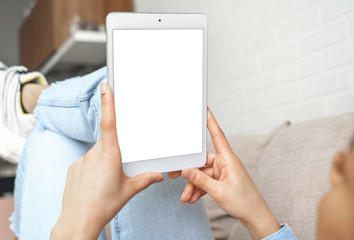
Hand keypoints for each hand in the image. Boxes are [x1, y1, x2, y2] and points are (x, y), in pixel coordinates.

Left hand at [51, 83, 163, 238]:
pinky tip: (95, 183)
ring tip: (105, 181)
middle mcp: (94, 154)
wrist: (78, 221)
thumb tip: (158, 175)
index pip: (110, 123)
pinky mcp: (73, 168)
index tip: (106, 87)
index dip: (108, 103)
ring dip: (104, 161)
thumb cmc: (103, 206)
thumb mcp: (129, 191)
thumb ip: (145, 179)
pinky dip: (93, 168)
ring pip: (97, 152)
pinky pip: (87, 161)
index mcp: (110, 156)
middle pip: (108, 141)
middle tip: (117, 170)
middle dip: (115, 150)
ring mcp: (81, 160)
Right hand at [169, 109, 279, 239]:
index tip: (205, 109)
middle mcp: (225, 163)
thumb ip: (201, 180)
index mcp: (228, 159)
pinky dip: (198, 190)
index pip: (217, 135)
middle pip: (202, 161)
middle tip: (173, 175)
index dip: (210, 121)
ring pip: (202, 174)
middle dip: (189, 172)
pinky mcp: (222, 180)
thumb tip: (186, 170)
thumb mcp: (219, 192)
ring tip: (186, 197)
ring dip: (193, 185)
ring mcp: (224, 172)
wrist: (255, 216)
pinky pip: (206, 181)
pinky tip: (192, 199)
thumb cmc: (244, 202)